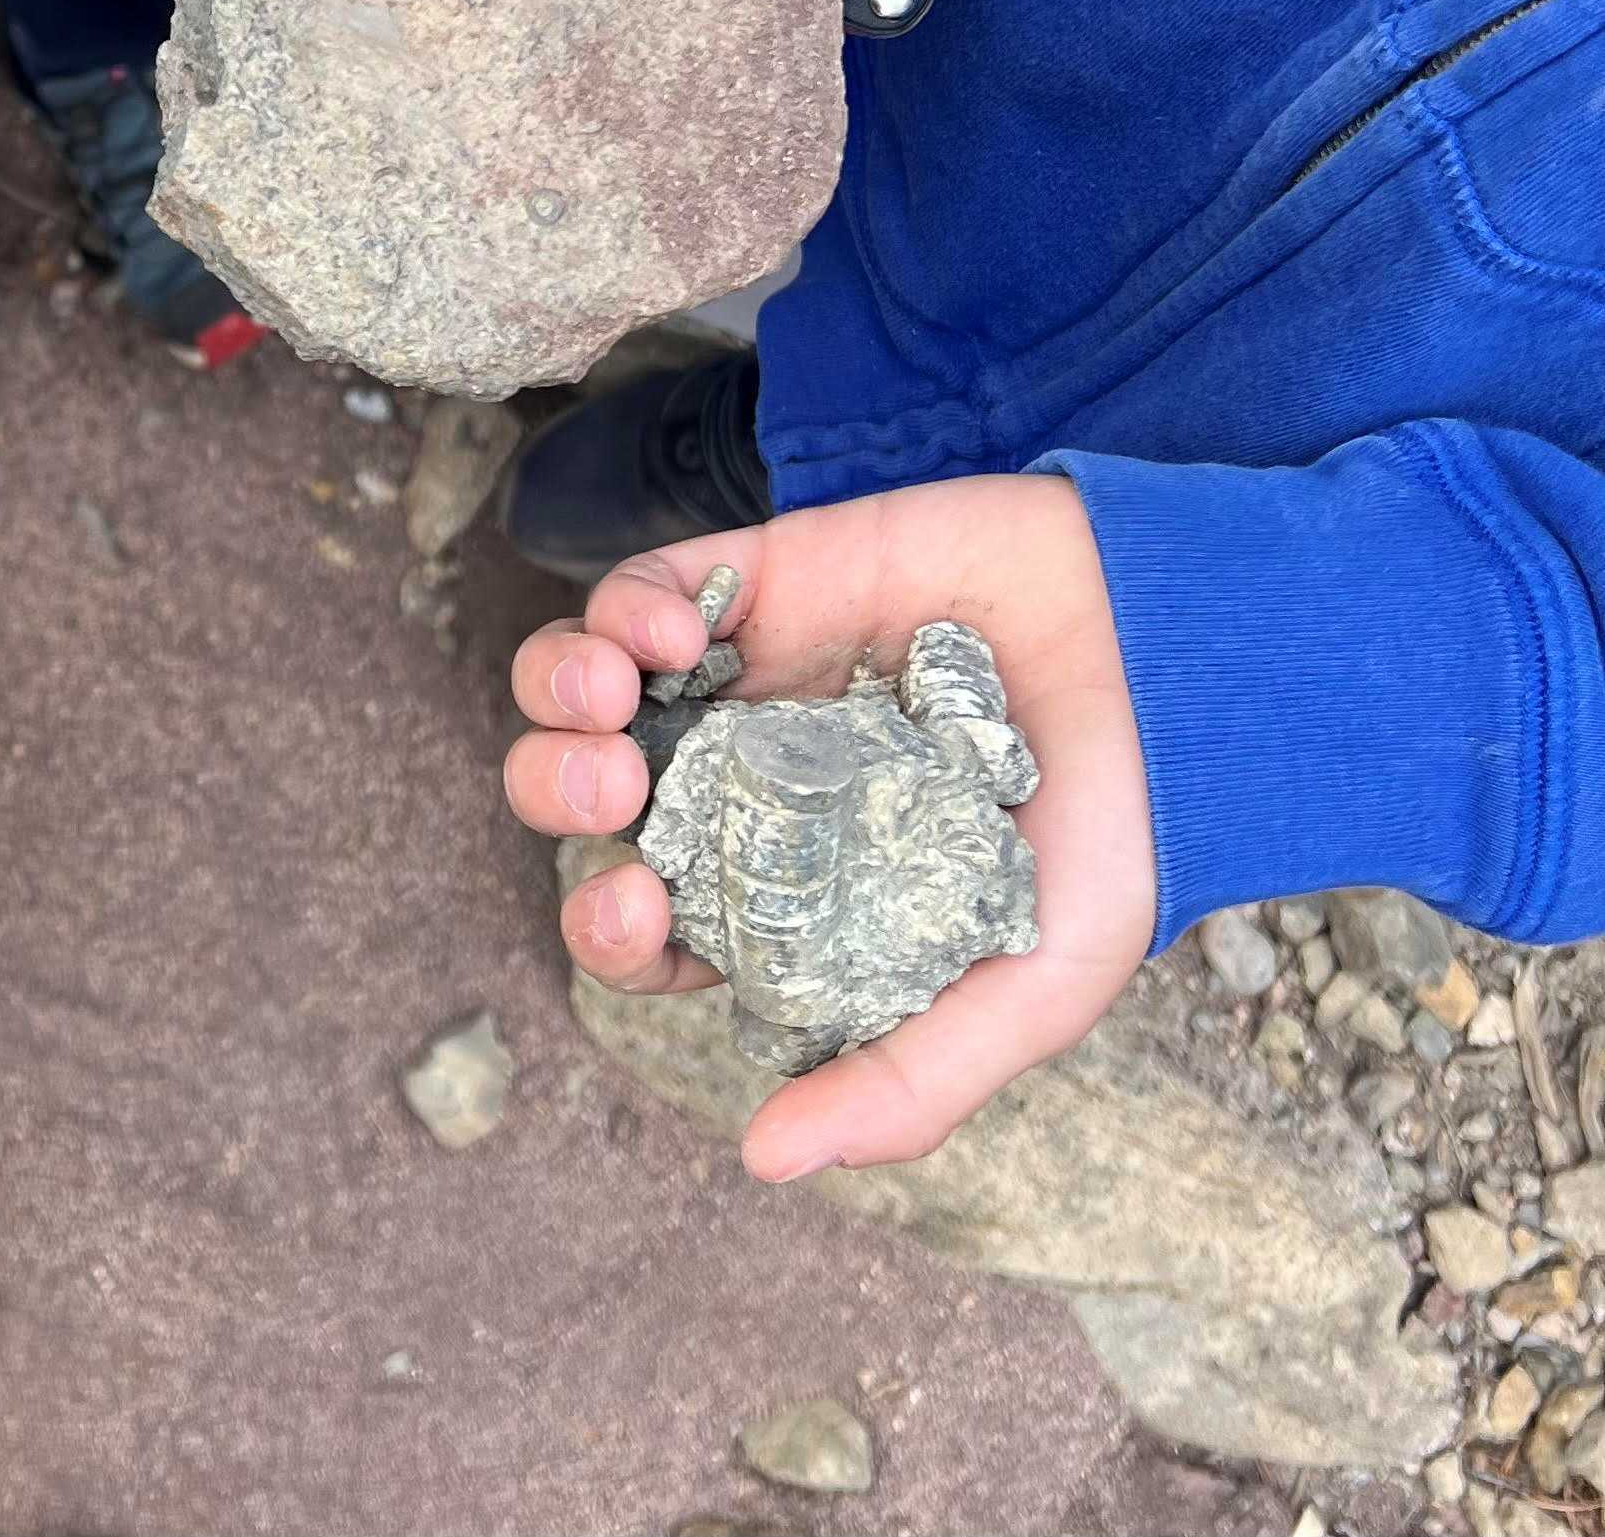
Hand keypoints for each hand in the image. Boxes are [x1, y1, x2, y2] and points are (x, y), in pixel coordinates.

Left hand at [503, 475, 1156, 1176]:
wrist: (1178, 657)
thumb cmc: (1114, 826)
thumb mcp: (1031, 983)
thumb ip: (906, 1079)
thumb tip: (763, 1159)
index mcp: (787, 892)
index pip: (648, 924)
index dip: (612, 924)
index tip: (642, 912)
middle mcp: (743, 785)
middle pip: (586, 802)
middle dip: (560, 797)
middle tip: (618, 797)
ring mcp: (743, 676)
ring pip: (583, 688)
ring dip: (557, 698)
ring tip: (613, 701)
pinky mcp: (761, 578)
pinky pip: (642, 589)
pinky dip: (626, 609)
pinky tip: (677, 636)